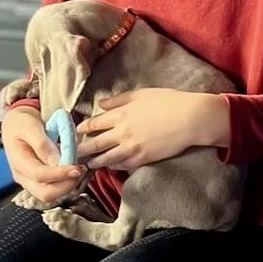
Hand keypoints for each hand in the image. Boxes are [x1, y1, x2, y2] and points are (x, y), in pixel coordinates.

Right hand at [0, 106, 86, 205]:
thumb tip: (56, 161)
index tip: (77, 168)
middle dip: (66, 185)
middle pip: (45, 194)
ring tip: (79, 168)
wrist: (16, 125)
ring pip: (51, 195)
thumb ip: (42, 144)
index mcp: (18, 162)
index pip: (39, 176)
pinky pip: (53, 189)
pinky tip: (73, 169)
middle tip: (81, 170)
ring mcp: (29, 181)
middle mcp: (22, 176)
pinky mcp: (38, 181)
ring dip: (68, 185)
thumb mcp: (30, 127)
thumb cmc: (21, 123)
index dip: (60, 174)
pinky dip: (66, 182)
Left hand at [76, 90, 215, 172]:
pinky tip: (111, 166)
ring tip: (89, 164)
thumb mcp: (140, 94)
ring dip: (96, 161)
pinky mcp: (143, 159)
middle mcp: (122, 133)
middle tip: (73, 153)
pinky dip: (115, 166)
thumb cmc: (167, 102)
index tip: (76, 130)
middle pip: (96, 143)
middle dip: (83, 149)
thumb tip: (101, 103)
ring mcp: (131, 148)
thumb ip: (118, 100)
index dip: (83, 127)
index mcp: (120, 115)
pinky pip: (123, 165)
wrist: (189, 119)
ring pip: (107, 158)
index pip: (95, 123)